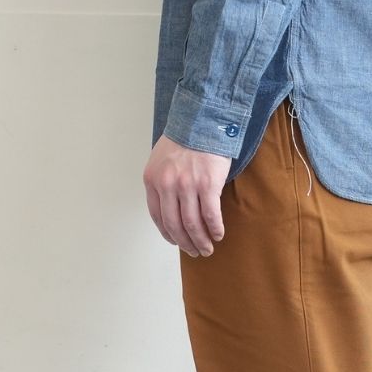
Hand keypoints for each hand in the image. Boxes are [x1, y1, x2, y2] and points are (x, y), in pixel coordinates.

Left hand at [143, 134, 231, 256]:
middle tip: (195, 252)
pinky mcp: (208, 184)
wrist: (203, 120)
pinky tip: (218, 235)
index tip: (177, 242)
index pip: (158, 217)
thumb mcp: (161, 159)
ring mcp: (187, 186)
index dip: (168, 235)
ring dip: (201, 241)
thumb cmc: (185, 139)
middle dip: (186, 243)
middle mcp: (167, 185)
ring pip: (192, 224)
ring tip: (207, 248)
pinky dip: (215, 229)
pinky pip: (210, 216)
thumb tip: (172, 208)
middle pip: (175, 225)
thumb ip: (162, 182)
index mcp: (152, 180)